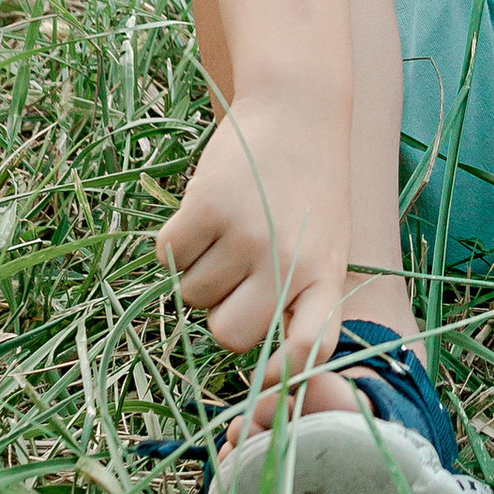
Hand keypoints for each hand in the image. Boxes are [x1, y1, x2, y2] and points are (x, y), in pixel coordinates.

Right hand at [156, 91, 352, 365]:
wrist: (298, 109)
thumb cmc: (308, 188)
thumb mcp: (325, 245)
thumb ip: (300, 297)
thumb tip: (259, 362)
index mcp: (324, 278)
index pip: (309, 349)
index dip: (283, 376)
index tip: (262, 384)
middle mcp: (289, 265)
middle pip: (228, 335)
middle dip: (221, 310)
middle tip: (238, 267)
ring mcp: (248, 238)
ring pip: (192, 295)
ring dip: (199, 267)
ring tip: (231, 225)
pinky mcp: (208, 210)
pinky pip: (168, 256)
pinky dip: (176, 241)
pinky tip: (207, 210)